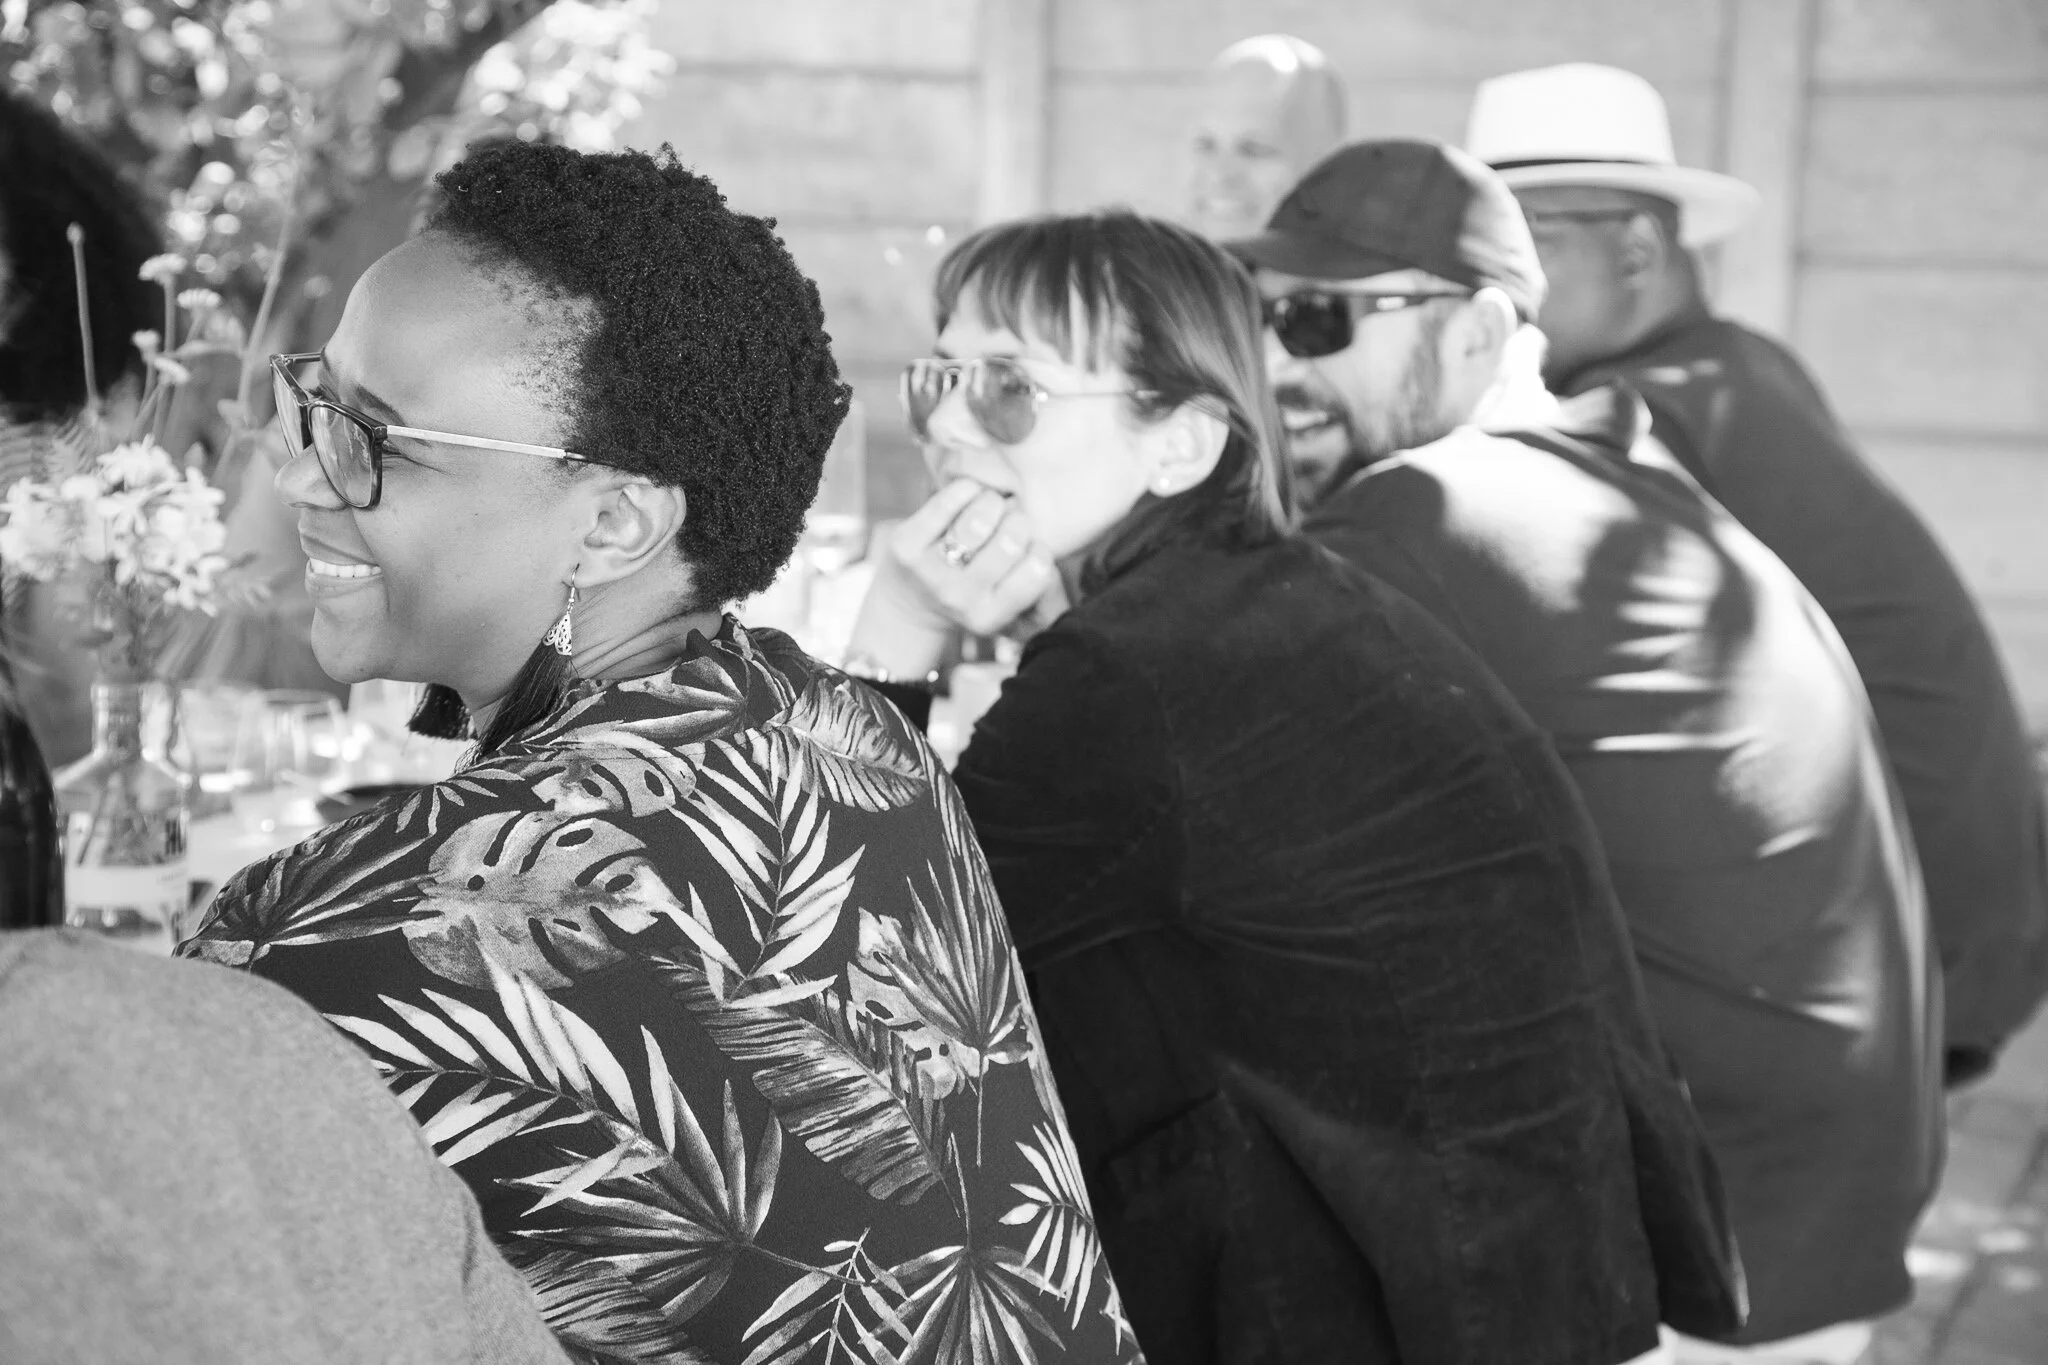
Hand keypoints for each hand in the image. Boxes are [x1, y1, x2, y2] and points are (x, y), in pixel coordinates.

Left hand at [893, 479, 1055, 633]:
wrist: (908, 604)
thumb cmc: (973, 594)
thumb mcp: (1008, 609)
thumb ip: (1044, 592)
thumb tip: (1050, 564)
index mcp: (991, 616)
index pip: (1038, 570)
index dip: (1039, 548)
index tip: (1027, 547)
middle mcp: (960, 599)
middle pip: (1011, 539)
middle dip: (1017, 520)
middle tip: (1007, 522)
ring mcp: (929, 572)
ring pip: (979, 518)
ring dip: (992, 502)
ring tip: (988, 508)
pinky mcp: (905, 545)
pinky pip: (946, 501)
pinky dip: (966, 488)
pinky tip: (969, 494)